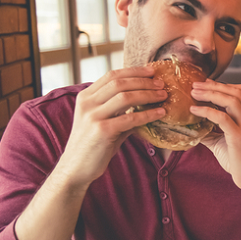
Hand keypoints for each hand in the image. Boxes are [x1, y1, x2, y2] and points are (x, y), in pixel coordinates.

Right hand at [60, 67, 168, 186]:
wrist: (76, 168)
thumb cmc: (94, 145)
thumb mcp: (104, 121)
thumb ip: (120, 110)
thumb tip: (148, 102)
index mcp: (85, 97)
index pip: (112, 75)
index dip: (134, 71)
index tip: (152, 71)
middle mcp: (87, 103)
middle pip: (119, 83)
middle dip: (144, 81)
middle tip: (162, 84)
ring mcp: (93, 116)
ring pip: (125, 97)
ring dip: (148, 95)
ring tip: (164, 96)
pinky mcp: (102, 131)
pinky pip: (130, 118)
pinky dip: (148, 114)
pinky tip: (160, 113)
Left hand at [189, 80, 240, 192]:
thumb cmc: (238, 162)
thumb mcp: (222, 142)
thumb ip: (210, 131)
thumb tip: (192, 126)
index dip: (222, 85)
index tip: (205, 83)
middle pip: (236, 91)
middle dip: (214, 85)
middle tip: (195, 85)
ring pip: (232, 100)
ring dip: (211, 94)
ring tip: (194, 93)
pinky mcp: (239, 137)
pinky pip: (222, 117)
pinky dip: (206, 111)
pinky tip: (194, 110)